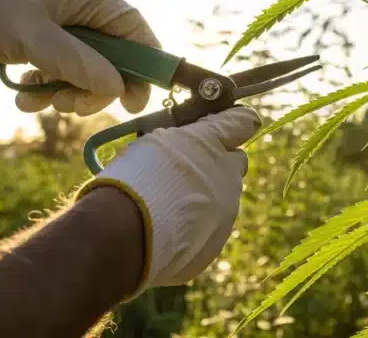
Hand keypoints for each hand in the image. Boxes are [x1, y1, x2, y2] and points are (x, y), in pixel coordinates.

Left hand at [0, 0, 159, 114]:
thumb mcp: (33, 38)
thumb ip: (77, 62)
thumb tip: (116, 88)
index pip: (135, 31)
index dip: (143, 67)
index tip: (133, 102)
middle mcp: (84, 8)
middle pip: (113, 58)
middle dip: (92, 88)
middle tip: (68, 106)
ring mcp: (67, 25)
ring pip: (88, 70)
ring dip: (68, 92)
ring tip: (39, 100)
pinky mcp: (49, 40)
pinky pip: (63, 70)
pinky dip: (48, 88)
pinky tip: (25, 99)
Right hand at [76, 106, 260, 296]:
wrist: (125, 231)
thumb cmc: (133, 178)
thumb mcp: (154, 142)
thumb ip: (183, 141)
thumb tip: (188, 145)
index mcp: (212, 143)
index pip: (242, 122)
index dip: (237, 123)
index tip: (232, 125)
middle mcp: (228, 176)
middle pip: (235, 164)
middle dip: (218, 165)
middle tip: (187, 172)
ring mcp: (226, 213)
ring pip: (224, 200)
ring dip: (204, 200)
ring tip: (167, 208)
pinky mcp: (215, 244)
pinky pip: (209, 231)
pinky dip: (194, 230)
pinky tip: (167, 232)